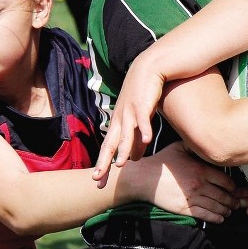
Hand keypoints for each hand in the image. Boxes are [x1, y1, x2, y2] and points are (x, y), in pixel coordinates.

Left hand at [93, 55, 164, 186]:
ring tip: (120, 165)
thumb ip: (136, 139)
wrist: (150, 66)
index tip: (98, 182)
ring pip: (126, 132)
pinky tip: (147, 140)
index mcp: (118, 122)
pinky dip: (145, 129)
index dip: (103, 164)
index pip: (108, 147)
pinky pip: (143, 118)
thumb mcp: (139, 119)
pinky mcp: (143, 102)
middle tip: (97, 179)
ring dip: (123, 148)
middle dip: (104, 161)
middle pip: (110, 142)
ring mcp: (130, 110)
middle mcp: (121, 117)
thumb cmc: (143, 94)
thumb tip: (135, 160)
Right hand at [137, 142, 238, 223]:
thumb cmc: (162, 162)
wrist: (145, 178)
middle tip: (237, 202)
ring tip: (230, 210)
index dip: (233, 186)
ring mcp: (192, 198)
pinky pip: (205, 215)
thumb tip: (204, 142)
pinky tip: (220, 218)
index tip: (235, 188)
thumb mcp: (178, 148)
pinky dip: (216, 218)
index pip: (225, 180)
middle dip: (233, 200)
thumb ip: (194, 146)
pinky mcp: (185, 208)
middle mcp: (199, 185)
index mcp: (200, 170)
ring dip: (226, 210)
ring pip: (216, 207)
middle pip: (224, 196)